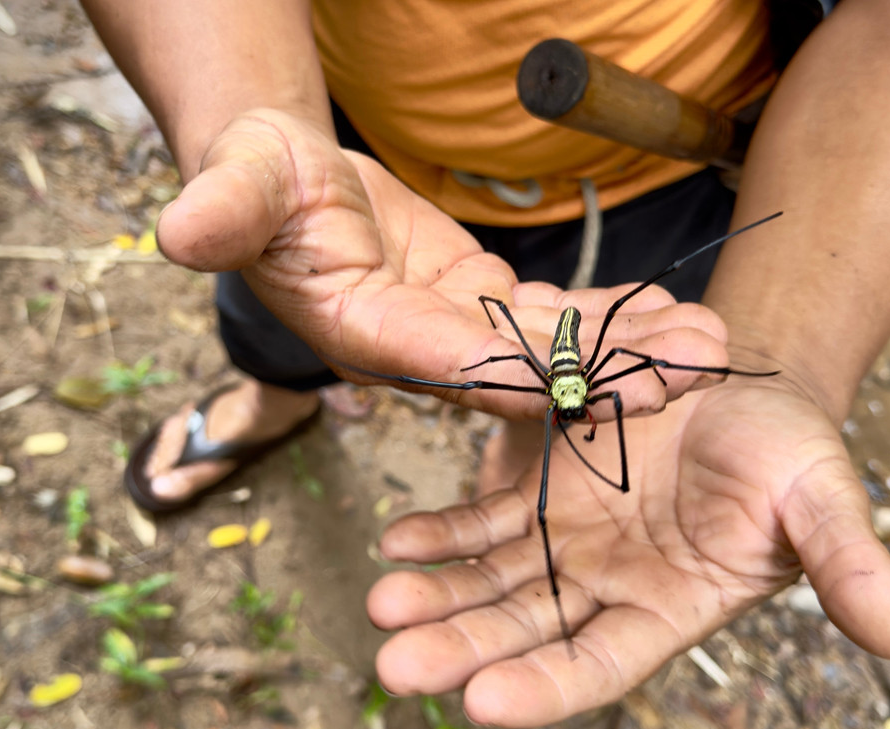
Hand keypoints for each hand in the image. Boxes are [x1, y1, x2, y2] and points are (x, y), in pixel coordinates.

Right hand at [155, 108, 731, 418]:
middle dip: (602, 377)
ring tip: (710, 348)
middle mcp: (418, 353)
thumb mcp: (239, 185)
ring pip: (551, 352)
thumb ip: (223, 211)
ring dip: (629, 352)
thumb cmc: (259, 182)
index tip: (581, 386)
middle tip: (690, 376)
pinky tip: (673, 319)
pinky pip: (554, 322)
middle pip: (518, 371)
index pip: (442, 359)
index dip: (508, 372)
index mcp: (363, 334)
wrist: (290, 183)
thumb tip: (178, 231)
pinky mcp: (482, 312)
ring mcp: (456, 337)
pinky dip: (611, 321)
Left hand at [366, 375, 889, 727]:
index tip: (482, 702)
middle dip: (461, 650)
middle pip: (524, 633)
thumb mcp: (821, 500)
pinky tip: (401, 538)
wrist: (741, 386)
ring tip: (382, 603)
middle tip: (396, 666)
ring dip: (435, 595)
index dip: (544, 686)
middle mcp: (605, 588)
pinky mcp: (539, 494)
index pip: (599, 665)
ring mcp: (566, 543)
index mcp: (668, 608)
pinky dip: (441, 532)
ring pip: (490, 583)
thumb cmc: (786, 450)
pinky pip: (481, 521)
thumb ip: (848, 565)